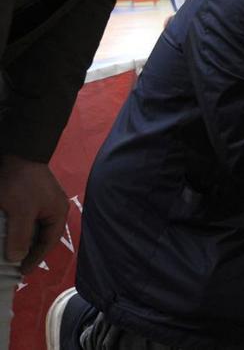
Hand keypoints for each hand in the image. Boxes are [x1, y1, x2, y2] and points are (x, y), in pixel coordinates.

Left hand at [0, 156, 66, 273]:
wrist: (17, 152)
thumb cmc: (22, 183)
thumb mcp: (21, 211)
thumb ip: (20, 235)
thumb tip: (17, 258)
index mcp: (57, 213)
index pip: (48, 242)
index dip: (35, 258)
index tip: (21, 271)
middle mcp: (52, 209)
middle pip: (41, 236)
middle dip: (27, 250)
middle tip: (13, 264)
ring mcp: (41, 201)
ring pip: (31, 227)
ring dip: (20, 239)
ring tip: (7, 251)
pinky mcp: (29, 196)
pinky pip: (24, 218)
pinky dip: (15, 227)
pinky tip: (6, 232)